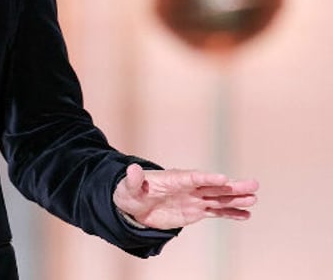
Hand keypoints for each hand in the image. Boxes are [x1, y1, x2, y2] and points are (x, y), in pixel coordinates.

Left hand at [113, 163, 258, 229]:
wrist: (134, 206)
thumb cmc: (130, 193)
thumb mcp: (129, 187)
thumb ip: (134, 179)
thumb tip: (132, 169)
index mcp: (173, 179)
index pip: (193, 178)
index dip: (208, 178)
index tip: (223, 179)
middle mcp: (187, 187)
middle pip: (213, 185)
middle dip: (232, 186)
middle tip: (252, 184)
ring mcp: (193, 198)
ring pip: (218, 198)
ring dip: (236, 198)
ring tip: (254, 198)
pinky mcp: (196, 210)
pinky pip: (215, 211)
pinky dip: (230, 213)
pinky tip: (245, 214)